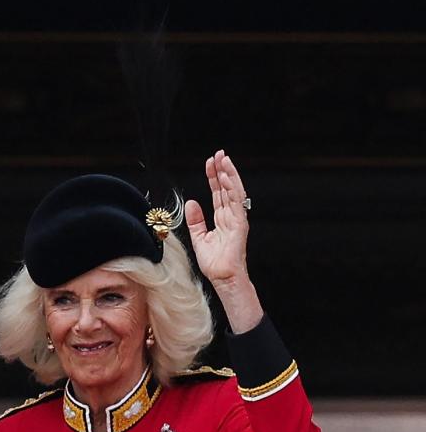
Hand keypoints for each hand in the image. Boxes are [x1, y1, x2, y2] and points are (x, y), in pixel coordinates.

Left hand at [184, 150, 249, 286]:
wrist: (222, 277)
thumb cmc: (214, 263)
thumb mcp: (199, 237)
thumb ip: (195, 220)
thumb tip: (191, 202)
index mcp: (222, 218)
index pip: (218, 192)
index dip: (214, 177)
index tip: (209, 162)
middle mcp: (231, 215)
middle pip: (227, 188)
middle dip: (222, 170)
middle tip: (218, 154)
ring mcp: (237, 219)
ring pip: (234, 191)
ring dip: (229, 174)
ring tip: (223, 159)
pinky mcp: (240, 224)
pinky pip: (236, 202)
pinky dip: (232, 188)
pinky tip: (226, 176)